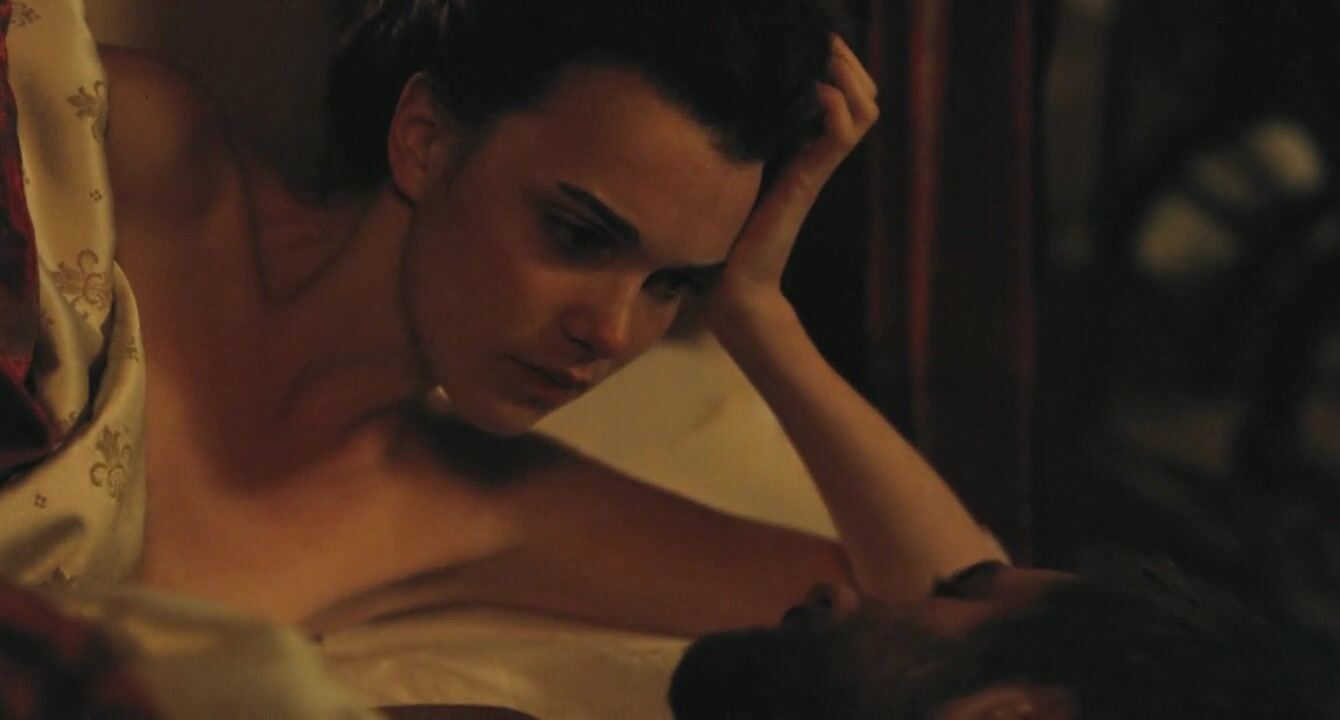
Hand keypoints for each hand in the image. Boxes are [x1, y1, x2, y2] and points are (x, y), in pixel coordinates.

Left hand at [707, 34, 878, 319]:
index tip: (815, 37)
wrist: (730, 282)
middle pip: (865, 95)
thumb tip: (717, 95)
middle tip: (823, 41)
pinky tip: (814, 92)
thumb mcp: (729, 167)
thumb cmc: (722, 228)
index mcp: (802, 143)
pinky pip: (841, 135)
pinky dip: (834, 105)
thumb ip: (737, 133)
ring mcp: (817, 165)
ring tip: (822, 60)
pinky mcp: (808, 181)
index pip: (847, 92)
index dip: (840, 60)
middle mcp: (817, 151)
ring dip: (849, 76)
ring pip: (864, 108)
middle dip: (850, 60)